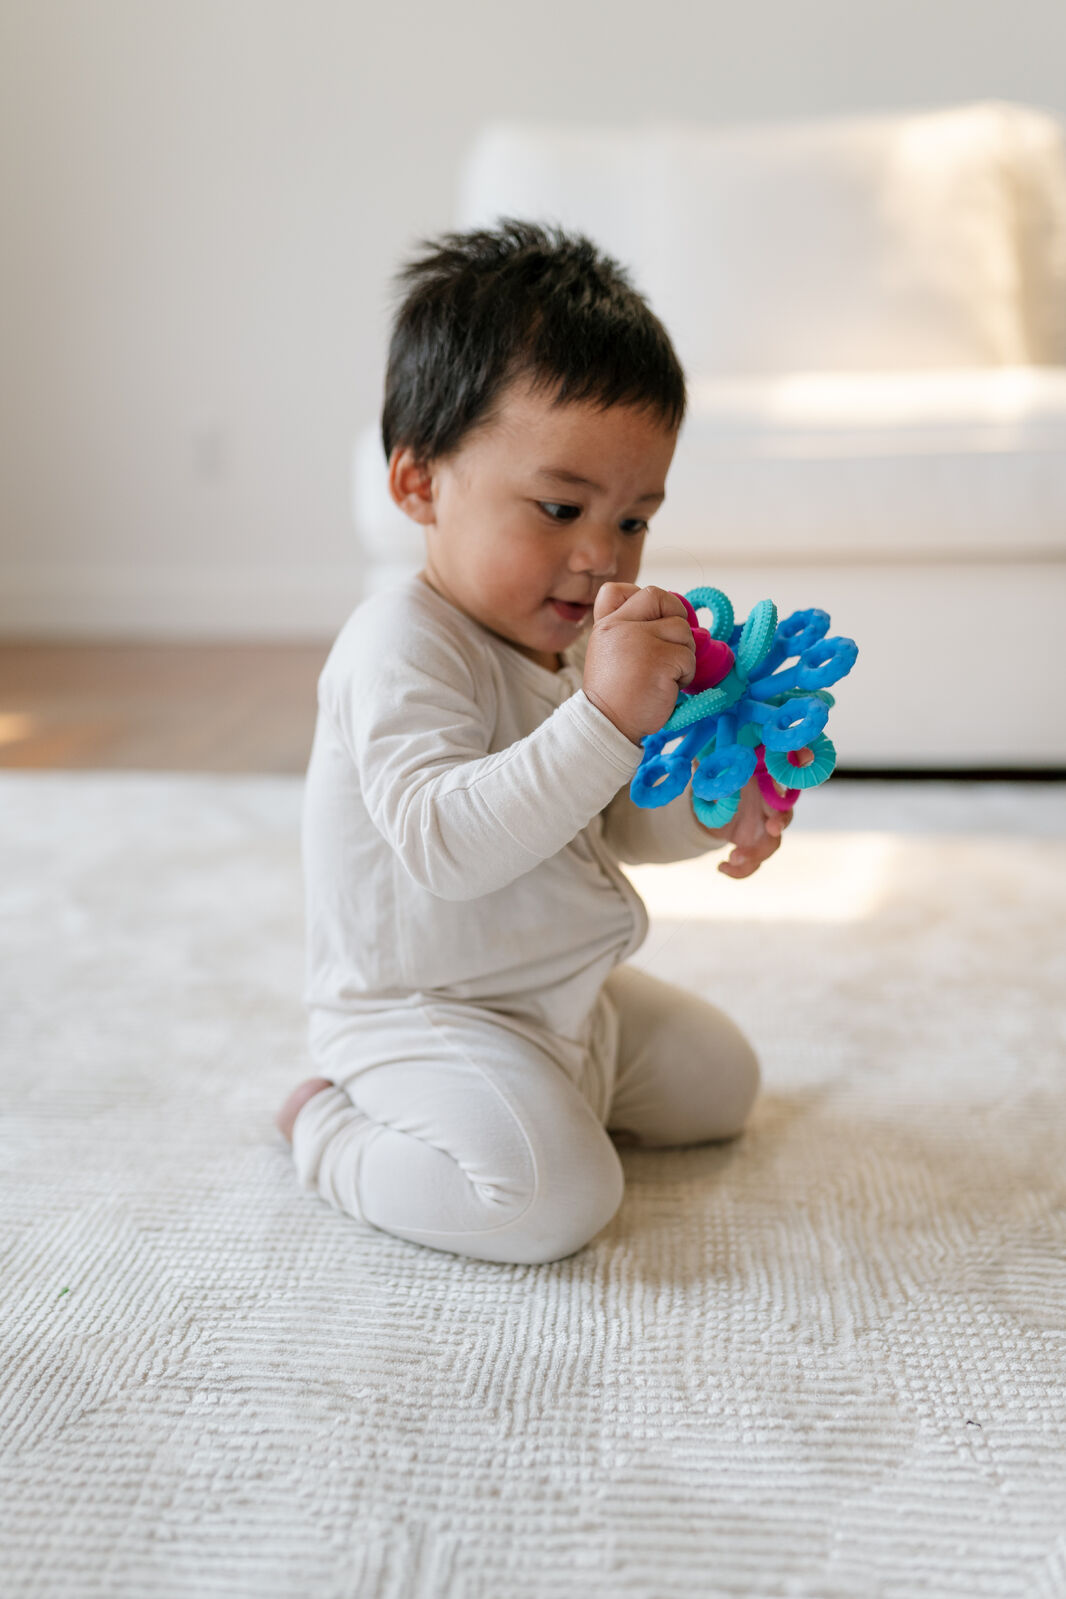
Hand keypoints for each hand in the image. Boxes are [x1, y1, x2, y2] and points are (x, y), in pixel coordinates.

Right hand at [583, 583, 695, 745]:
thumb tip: (675, 619)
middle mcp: (620, 627)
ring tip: (665, 675)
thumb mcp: (609, 653)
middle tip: (674, 645)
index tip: (653, 620)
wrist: (608, 725)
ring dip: (683, 654)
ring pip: (682, 630)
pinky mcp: (660, 660)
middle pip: (659, 598)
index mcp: (606, 625)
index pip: (617, 590)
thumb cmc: (616, 695)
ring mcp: (639, 641)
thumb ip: (630, 631)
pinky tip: (668, 687)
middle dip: (676, 617)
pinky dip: (685, 674)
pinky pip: (688, 656)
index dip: (643, 600)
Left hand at [698, 750, 812, 877]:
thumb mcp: (713, 759)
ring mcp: (763, 826)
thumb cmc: (716, 770)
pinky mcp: (752, 844)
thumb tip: (708, 733)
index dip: (800, 763)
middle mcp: (769, 802)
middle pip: (785, 813)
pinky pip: (753, 862)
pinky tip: (721, 867)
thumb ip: (717, 753)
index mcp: (764, 776)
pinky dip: (740, 870)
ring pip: (771, 844)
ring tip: (733, 858)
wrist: (706, 798)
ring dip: (755, 853)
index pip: (787, 770)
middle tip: (772, 827)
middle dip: (781, 820)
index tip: (802, 765)